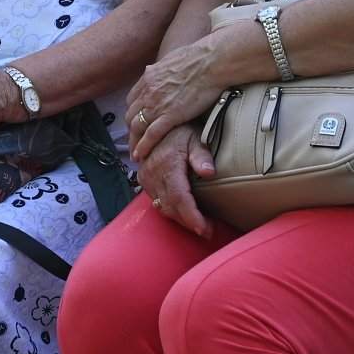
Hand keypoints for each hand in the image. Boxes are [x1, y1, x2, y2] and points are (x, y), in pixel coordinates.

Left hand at [127, 31, 232, 159]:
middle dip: (131, 131)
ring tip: (135, 155)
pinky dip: (143, 147)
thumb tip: (152, 68)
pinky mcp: (170, 116)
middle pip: (131, 116)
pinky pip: (151, 135)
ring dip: (134, 143)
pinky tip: (140, 156)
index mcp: (148, 78)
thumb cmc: (197, 58)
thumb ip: (158, 68)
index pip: (132, 101)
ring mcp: (157, 105)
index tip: (136, 122)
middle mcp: (148, 92)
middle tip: (134, 142)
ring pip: (137, 128)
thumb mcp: (169, 59)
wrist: (210, 62)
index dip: (133, 113)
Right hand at [137, 124, 217, 238]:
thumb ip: (202, 155)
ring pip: (162, 207)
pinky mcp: (143, 180)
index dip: (192, 217)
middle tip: (208, 231)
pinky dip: (170, 210)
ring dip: (180, 219)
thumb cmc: (181, 130)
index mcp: (168, 164)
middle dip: (190, 222)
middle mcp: (153, 173)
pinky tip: (183, 213)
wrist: (157, 123)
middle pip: (171, 208)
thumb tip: (209, 172)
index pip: (179, 198)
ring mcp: (146, 178)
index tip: (205, 229)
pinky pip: (156, 202)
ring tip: (199, 224)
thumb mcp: (195, 137)